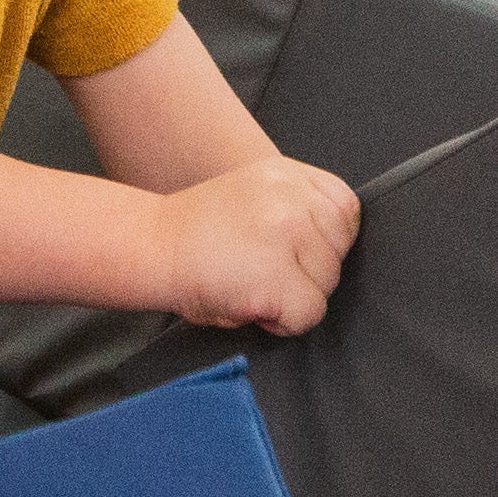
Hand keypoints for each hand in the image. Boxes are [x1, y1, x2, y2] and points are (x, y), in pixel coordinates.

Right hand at [153, 156, 357, 332]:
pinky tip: (255, 306)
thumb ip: (297, 207)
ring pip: (327, 282)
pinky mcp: (275, 277)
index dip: (324, 239)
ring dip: (297, 295)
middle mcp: (291, 198)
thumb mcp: (256, 196)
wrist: (152, 248)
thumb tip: (334, 246)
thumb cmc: (198, 233)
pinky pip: (309, 313)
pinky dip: (285, 322)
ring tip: (256, 286)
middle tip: (268, 271)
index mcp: (288, 174)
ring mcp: (285, 234)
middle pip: (340, 249)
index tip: (293, 250)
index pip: (346, 210)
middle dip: (311, 270)